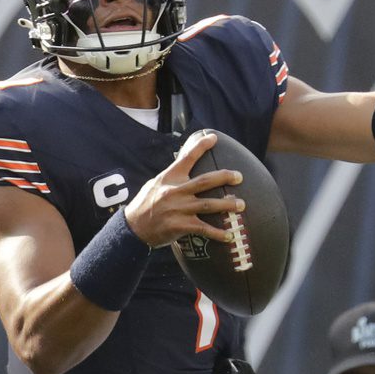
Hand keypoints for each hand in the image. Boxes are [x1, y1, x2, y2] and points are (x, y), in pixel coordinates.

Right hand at [124, 130, 243, 248]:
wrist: (133, 228)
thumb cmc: (145, 205)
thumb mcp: (155, 185)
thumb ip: (172, 178)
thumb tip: (186, 166)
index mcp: (169, 178)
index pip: (186, 157)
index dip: (200, 146)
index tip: (214, 138)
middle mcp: (175, 191)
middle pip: (205, 181)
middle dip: (224, 177)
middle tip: (239, 176)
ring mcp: (178, 209)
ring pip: (208, 204)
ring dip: (227, 205)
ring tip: (242, 205)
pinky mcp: (180, 225)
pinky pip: (203, 228)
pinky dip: (218, 232)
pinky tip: (229, 235)